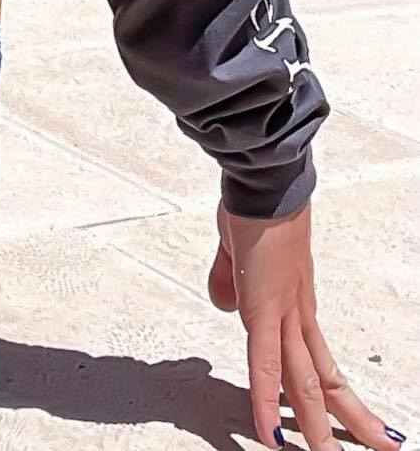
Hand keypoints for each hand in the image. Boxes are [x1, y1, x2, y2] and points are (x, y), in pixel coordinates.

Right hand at [208, 201, 404, 450]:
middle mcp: (296, 314)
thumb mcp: (235, 250)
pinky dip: (266, 404)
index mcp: (294, 302)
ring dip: (318, 427)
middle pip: (325, 379)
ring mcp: (283, 315)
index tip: (349, 419)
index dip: (331, 393)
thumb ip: (229, 279)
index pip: (315, 359)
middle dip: (351, 420)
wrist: (264, 183)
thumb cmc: (251, 205)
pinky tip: (273, 437)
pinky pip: (264, 367)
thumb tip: (224, 304)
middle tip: (382, 449)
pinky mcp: (262, 311)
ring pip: (304, 383)